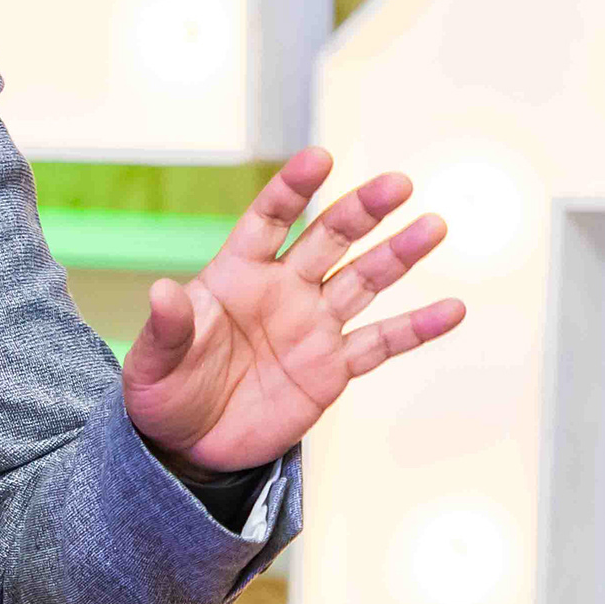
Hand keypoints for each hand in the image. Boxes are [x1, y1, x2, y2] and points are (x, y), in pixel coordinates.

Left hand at [123, 151, 464, 473]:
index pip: (268, 221)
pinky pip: (381, 342)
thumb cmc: (163, 392)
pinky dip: (415, 328)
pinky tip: (452, 310)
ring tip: (433, 226)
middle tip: (398, 183)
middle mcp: (282, 290)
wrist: (188, 445)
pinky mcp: (332, 367)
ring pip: (364, 281)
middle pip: (329, 239)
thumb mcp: (152, 364)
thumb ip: (167, 328)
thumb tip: (161, 292)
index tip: (320, 157)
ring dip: (398, 255)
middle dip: (361, 211)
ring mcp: (312, 326)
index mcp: (236, 275)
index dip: (292, 189)